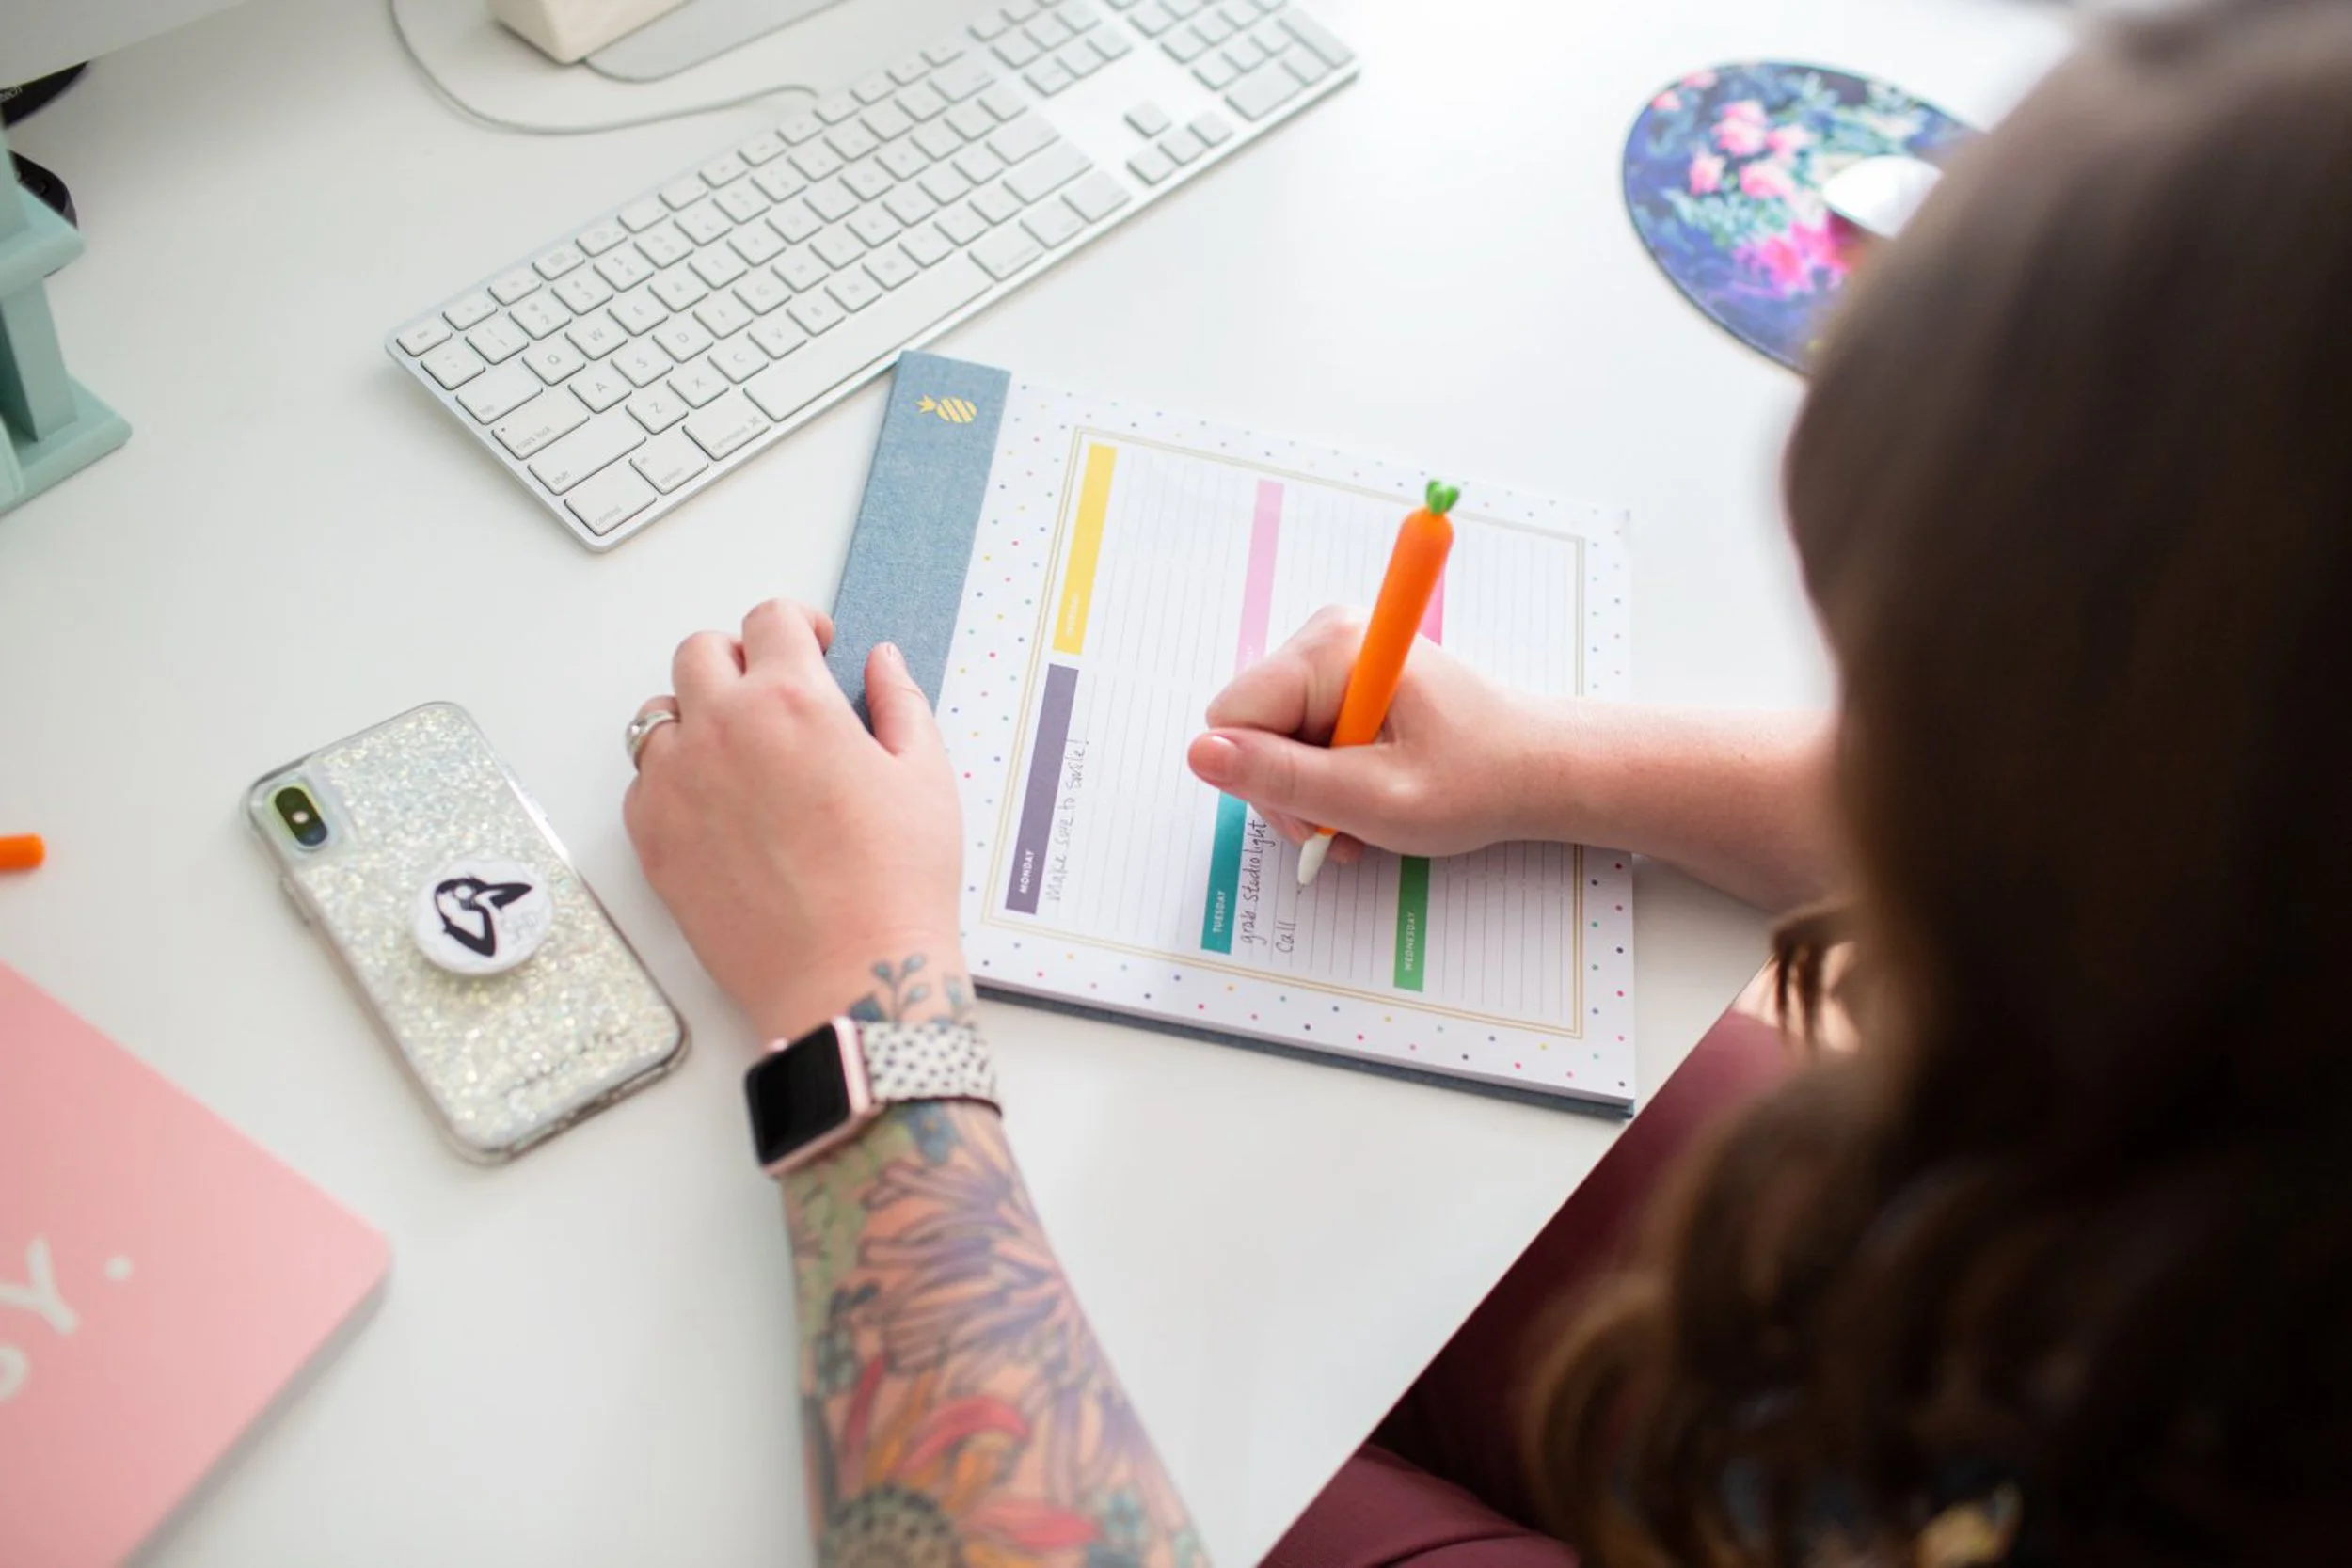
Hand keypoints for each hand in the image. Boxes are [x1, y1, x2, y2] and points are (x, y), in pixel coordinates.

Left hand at [623, 601, 964, 1041]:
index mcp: (793, 701)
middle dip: (739, 659)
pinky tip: (718, 807)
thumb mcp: (925, 776)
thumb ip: (899, 703)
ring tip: (738, 753)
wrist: (849, 977)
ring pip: (659, 714)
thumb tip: (882, 663)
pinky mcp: (652, 837)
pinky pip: (643, 783)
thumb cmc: (895, 886)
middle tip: (772, 693)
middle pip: (701, 652)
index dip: (797, 624)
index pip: (770, 620)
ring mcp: (677, 783)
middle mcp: (723, 729)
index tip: (812, 643)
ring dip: (696, 717)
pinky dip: (673, 781)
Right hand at [1185, 605, 1549, 867]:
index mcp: (1333, 649)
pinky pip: (1297, 733)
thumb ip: (1286, 779)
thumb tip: (1201, 755)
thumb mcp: (1376, 799)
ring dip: (1309, 792)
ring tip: (1363, 816)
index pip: (1233, 717)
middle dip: (1290, 789)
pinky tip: (1364, 796)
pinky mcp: (1342, 675)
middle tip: (1347, 824)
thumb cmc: (1475, 782)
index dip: (1265, 779)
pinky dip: (1324, 777)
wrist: (1536, 769)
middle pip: (1249, 729)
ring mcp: (1334, 653)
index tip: (1324, 811)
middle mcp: (1326, 635)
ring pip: (1269, 739)